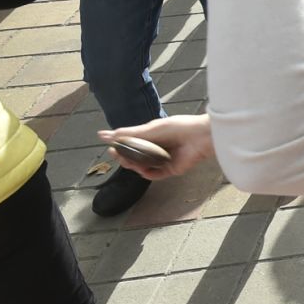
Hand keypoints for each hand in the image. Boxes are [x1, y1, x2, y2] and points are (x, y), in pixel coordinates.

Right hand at [97, 114, 213, 180]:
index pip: (130, 145)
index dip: (120, 148)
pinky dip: (147, 174)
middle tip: (119, 156)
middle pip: (134, 158)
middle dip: (125, 158)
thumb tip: (103, 134)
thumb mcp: (149, 129)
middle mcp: (157, 148)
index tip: (111, 148)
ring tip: (131, 161)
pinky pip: (155, 175)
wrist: (200, 135)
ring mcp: (163, 160)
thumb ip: (127, 133)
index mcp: (151, 137)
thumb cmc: (177, 127)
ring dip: (134, 166)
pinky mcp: (171, 169)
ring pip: (142, 167)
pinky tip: (143, 170)